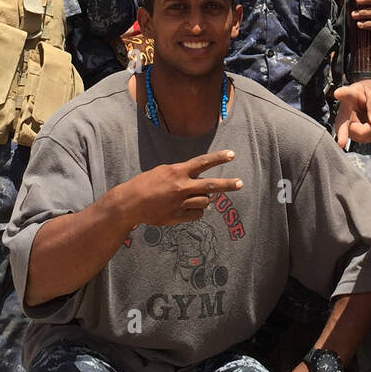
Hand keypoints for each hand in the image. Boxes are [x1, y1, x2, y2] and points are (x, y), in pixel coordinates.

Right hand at [113, 149, 242, 227]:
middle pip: (210, 186)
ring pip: (205, 202)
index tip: (232, 154)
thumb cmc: (145, 184)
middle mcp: (181, 186)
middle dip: (227, 184)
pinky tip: (189, 208)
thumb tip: (199, 181)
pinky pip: (197, 214)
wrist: (130, 203)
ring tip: (194, 198)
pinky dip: (196, 211)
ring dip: (204, 200)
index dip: (218, 158)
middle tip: (240, 183)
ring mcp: (180, 203)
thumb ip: (182, 174)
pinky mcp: (177, 216)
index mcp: (177, 172)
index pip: (202, 162)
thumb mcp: (163, 171)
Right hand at [333, 81, 370, 147]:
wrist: (369, 101)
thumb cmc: (368, 94)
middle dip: (361, 131)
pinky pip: (366, 139)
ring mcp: (347, 125)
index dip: (341, 94)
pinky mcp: (354, 133)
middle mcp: (344, 112)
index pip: (345, 94)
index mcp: (349, 96)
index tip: (338, 93)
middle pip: (345, 126)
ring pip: (359, 135)